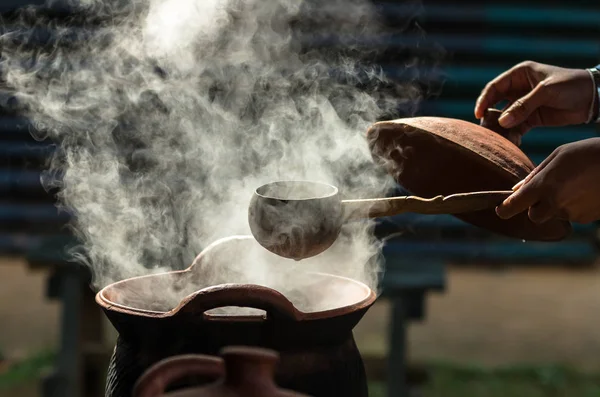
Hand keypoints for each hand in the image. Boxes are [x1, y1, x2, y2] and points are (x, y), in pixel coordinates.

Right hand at [474, 61, 595, 136]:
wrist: (592, 98)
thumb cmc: (571, 85)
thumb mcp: (546, 92)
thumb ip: (523, 106)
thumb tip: (502, 122)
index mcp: (519, 75)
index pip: (494, 88)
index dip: (484, 101)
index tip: (479, 114)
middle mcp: (518, 89)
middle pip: (495, 104)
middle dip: (490, 118)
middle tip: (487, 130)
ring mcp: (524, 105)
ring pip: (504, 118)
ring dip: (501, 129)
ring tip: (500, 139)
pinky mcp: (531, 118)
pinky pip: (516, 128)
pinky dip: (512, 135)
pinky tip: (513, 143)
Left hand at [496, 138, 599, 223]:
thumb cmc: (588, 153)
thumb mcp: (558, 156)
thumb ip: (535, 175)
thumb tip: (517, 189)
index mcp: (543, 186)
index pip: (513, 207)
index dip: (504, 210)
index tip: (500, 210)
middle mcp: (555, 203)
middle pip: (534, 217)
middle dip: (535, 208)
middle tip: (544, 193)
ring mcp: (573, 213)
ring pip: (555, 215)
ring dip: (557, 205)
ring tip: (573, 184)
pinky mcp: (588, 218)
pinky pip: (573, 215)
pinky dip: (574, 206)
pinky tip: (585, 190)